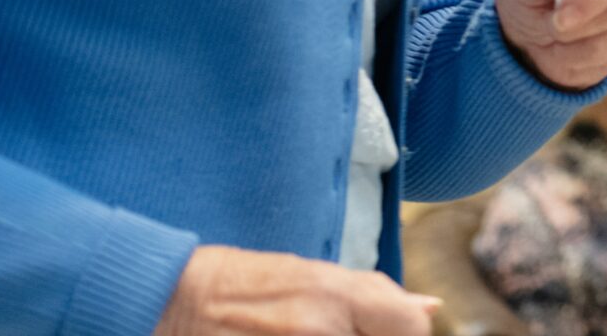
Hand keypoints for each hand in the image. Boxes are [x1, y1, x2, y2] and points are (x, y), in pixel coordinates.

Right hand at [153, 246, 437, 335]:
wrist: (177, 301)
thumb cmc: (247, 284)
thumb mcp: (314, 276)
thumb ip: (375, 296)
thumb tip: (429, 308)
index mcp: (335, 295)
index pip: (410, 326)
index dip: (409, 332)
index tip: (393, 332)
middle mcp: (318, 327)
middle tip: (342, 331)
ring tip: (309, 332)